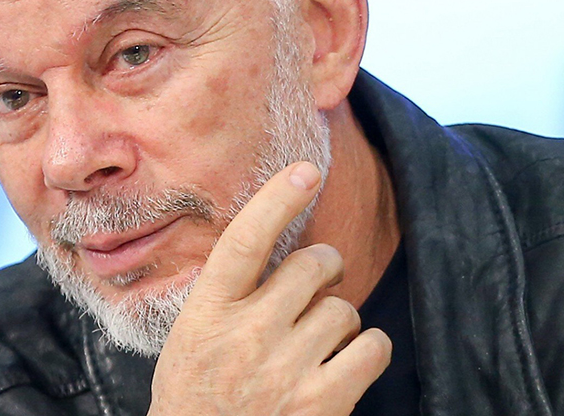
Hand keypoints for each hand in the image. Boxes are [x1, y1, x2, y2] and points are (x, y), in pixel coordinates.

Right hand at [148, 161, 391, 415]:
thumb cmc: (196, 394)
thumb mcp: (191, 335)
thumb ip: (226, 294)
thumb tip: (275, 244)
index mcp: (207, 312)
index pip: (245, 241)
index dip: (278, 200)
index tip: (305, 171)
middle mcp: (247, 335)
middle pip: (311, 266)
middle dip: (324, 268)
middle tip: (316, 284)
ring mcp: (285, 370)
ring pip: (344, 309)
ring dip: (339, 319)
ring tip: (316, 342)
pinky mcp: (321, 403)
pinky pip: (373, 347)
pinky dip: (369, 348)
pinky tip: (348, 360)